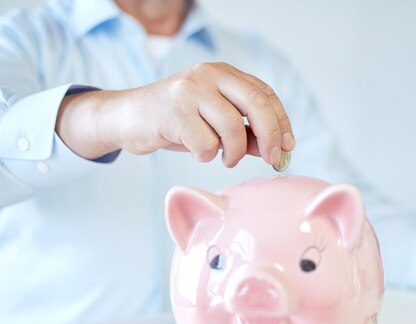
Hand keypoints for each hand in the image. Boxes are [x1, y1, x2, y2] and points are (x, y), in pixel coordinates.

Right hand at [56, 62, 294, 167]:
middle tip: (274, 159)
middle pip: (256, 103)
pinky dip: (207, 156)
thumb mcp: (215, 124)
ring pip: (232, 127)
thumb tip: (278, 150)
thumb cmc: (176, 122)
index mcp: (223, 73)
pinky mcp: (173, 112)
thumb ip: (246, 134)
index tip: (288, 146)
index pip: (265, 94)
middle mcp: (208, 75)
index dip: (281, 122)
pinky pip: (206, 144)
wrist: (127, 117)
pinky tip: (197, 151)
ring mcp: (189, 91)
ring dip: (234, 152)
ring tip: (224, 157)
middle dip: (270, 135)